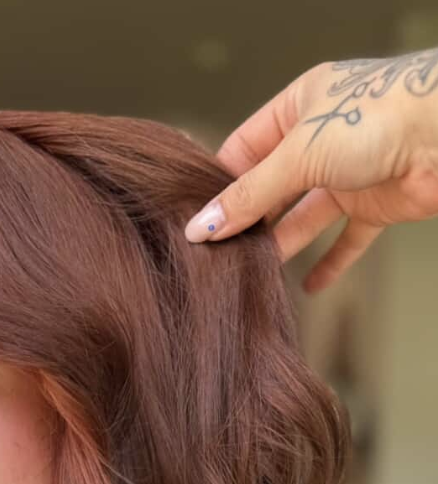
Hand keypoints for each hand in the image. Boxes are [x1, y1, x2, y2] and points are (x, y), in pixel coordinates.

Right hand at [183, 47, 437, 292]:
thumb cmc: (377, 118)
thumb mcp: (298, 155)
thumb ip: (250, 196)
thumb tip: (201, 227)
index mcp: (299, 106)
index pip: (244, 149)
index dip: (220, 185)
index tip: (196, 222)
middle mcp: (321, 139)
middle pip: (272, 187)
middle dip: (248, 219)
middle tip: (216, 254)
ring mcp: (348, 173)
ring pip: (303, 217)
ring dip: (280, 245)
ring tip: (249, 272)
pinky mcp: (375, 204)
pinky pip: (346, 239)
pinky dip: (329, 263)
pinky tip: (308, 287)